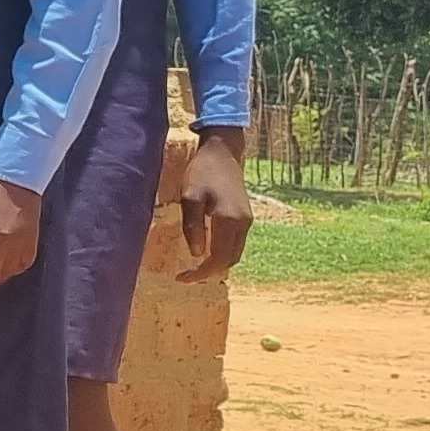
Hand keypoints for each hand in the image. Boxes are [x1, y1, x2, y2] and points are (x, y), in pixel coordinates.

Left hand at [177, 130, 253, 279]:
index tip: (182, 278)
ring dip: (217, 264)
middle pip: (230, 260)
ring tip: (194, 267)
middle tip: (186, 275)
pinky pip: (236, 243)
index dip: (201, 273)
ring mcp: (247, 220)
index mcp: (229, 220)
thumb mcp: (189, 197)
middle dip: (209, 272)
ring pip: (235, 253)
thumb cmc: (202, 172)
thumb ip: (192, 226)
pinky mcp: (245, 216)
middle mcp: (243, 224)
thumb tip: (196, 254)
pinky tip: (206, 251)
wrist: (223, 152)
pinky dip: (222, 253)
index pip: (218, 259)